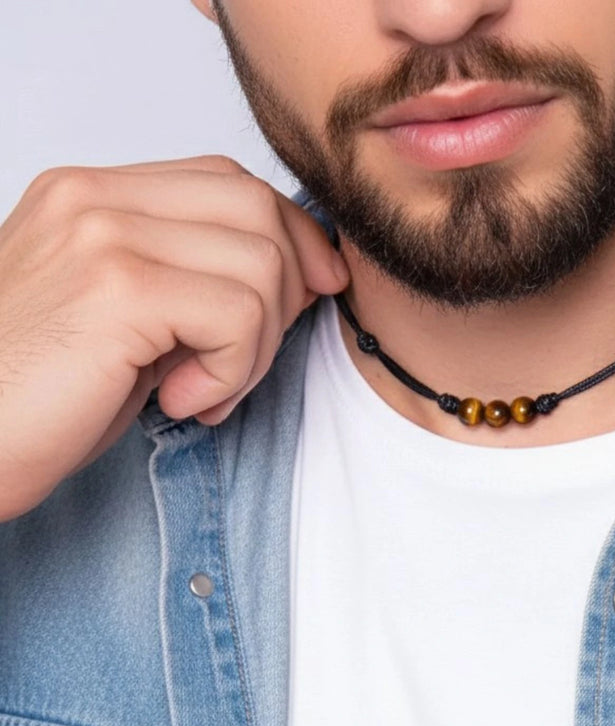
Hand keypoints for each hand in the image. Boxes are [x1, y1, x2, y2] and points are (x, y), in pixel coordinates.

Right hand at [0, 154, 349, 521]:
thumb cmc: (42, 394)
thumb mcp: (132, 320)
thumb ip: (195, 280)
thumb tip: (307, 273)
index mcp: (93, 195)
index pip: (230, 182)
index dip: (292, 235)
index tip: (317, 287)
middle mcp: (94, 198)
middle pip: (257, 208)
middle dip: (287, 291)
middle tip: (246, 359)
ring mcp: (102, 236)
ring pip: (261, 265)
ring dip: (256, 348)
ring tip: (205, 390)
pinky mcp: (116, 289)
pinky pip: (239, 314)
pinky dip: (232, 371)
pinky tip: (182, 400)